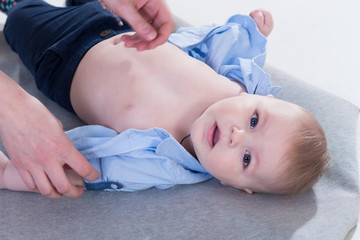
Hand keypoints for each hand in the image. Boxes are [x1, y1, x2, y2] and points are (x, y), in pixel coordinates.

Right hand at [0, 71, 98, 197]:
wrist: (11, 109)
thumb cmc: (35, 112)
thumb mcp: (58, 127)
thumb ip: (63, 143)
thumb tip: (67, 153)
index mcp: (62, 147)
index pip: (83, 169)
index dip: (92, 176)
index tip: (94, 177)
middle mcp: (48, 159)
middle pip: (65, 187)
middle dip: (76, 192)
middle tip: (80, 190)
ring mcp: (32, 164)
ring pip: (47, 191)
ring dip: (58, 194)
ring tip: (63, 192)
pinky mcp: (20, 165)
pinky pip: (31, 185)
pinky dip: (40, 188)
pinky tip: (45, 184)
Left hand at [102, 0, 174, 49]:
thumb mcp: (125, 7)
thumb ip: (138, 23)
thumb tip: (151, 37)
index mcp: (157, 2)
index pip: (168, 23)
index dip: (161, 37)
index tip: (150, 45)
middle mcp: (154, 7)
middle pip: (159, 30)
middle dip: (148, 41)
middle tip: (137, 47)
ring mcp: (148, 12)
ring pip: (149, 32)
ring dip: (139, 41)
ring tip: (127, 43)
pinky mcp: (140, 15)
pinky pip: (142, 29)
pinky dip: (134, 36)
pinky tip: (126, 38)